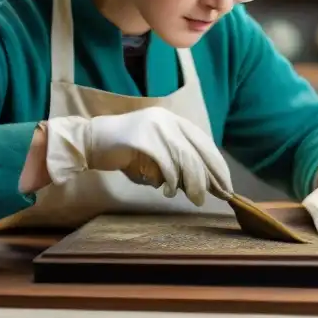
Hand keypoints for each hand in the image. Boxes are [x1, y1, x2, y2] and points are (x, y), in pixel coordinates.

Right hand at [44, 108, 233, 206]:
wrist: (91, 141)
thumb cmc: (126, 150)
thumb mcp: (158, 155)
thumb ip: (178, 164)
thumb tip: (203, 185)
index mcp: (175, 120)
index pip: (204, 143)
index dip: (217, 165)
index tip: (226, 185)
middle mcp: (168, 119)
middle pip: (198, 151)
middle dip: (208, 177)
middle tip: (212, 197)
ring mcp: (155, 127)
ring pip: (185, 158)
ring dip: (191, 182)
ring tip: (192, 198)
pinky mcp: (143, 138)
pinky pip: (166, 163)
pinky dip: (170, 180)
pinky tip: (166, 190)